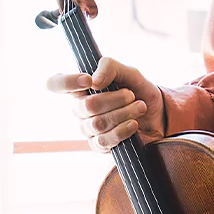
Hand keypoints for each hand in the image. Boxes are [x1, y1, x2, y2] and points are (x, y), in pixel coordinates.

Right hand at [47, 56, 165, 151]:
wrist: (157, 114)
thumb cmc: (138, 90)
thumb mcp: (130, 72)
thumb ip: (111, 67)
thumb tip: (94, 81)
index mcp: (82, 88)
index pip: (55, 83)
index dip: (67, 82)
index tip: (88, 80)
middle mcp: (81, 108)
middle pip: (86, 106)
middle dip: (114, 99)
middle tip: (131, 95)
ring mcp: (88, 128)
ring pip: (97, 124)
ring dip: (124, 113)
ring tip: (139, 107)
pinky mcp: (100, 145)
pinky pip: (104, 141)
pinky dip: (122, 130)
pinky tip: (134, 124)